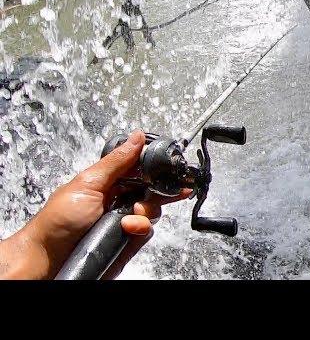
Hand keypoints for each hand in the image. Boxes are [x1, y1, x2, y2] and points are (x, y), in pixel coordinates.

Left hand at [0, 129, 190, 279]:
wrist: (49, 259)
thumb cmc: (58, 222)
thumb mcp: (88, 183)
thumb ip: (116, 162)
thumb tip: (136, 137)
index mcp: (109, 182)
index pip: (140, 170)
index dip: (156, 169)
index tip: (171, 168)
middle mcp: (119, 201)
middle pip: (152, 190)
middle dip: (155, 193)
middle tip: (145, 196)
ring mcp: (124, 222)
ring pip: (152, 212)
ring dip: (144, 213)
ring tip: (127, 219)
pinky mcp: (128, 242)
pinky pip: (147, 232)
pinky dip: (140, 229)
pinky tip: (126, 230)